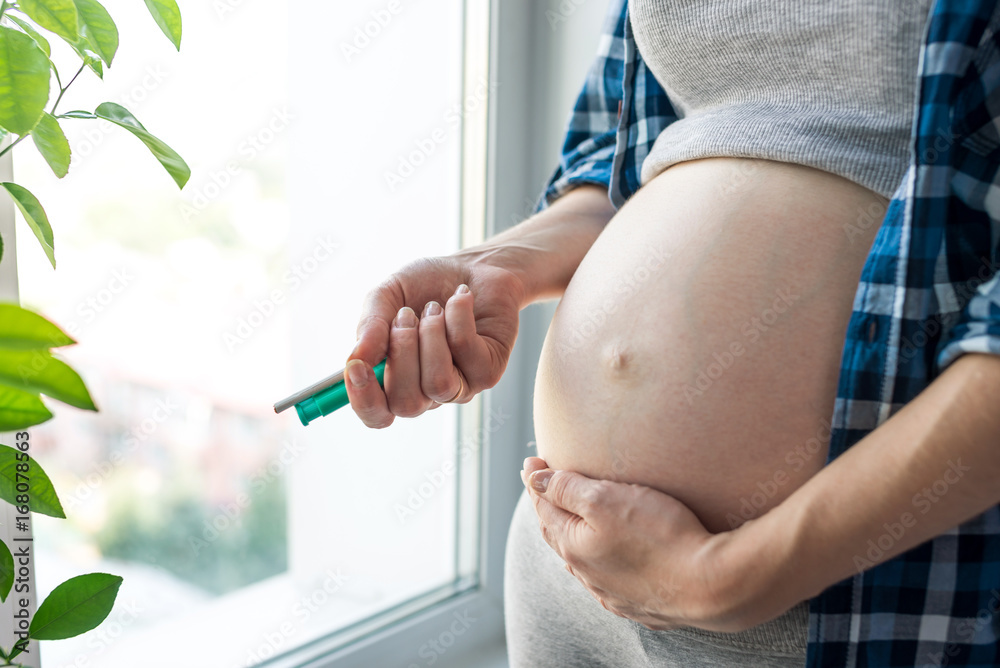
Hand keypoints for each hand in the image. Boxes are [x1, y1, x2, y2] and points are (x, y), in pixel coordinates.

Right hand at [345, 255, 526, 427]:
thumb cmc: (425, 286)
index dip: (363, 400)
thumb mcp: (386, 297)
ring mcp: (460, 387)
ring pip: (438, 383)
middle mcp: (427, 393)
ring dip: (431, 335)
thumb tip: (355, 359)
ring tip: (435, 307)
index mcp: (395, 382)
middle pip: (406, 405)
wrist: (472, 266)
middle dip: (401, 353)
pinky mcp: (488, 372)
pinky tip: (461, 298)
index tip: (356, 367)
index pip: (376, 415)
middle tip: (405, 315)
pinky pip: (465, 351)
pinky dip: (457, 316)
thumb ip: (369, 327)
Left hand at [521, 456, 754, 631]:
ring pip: (583, 560)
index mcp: (573, 547)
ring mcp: (615, 594)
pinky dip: (601, 561)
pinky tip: (607, 559)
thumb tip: (534, 482)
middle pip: (560, 534)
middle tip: (545, 484)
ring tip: (571, 519)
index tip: (532, 462)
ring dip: (574, 536)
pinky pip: (611, 579)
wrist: (712, 586)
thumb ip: (566, 489)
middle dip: (551, 507)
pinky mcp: (642, 604)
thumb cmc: (660, 536)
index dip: (537, 482)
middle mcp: (588, 575)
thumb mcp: (605, 500)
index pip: (544, 508)